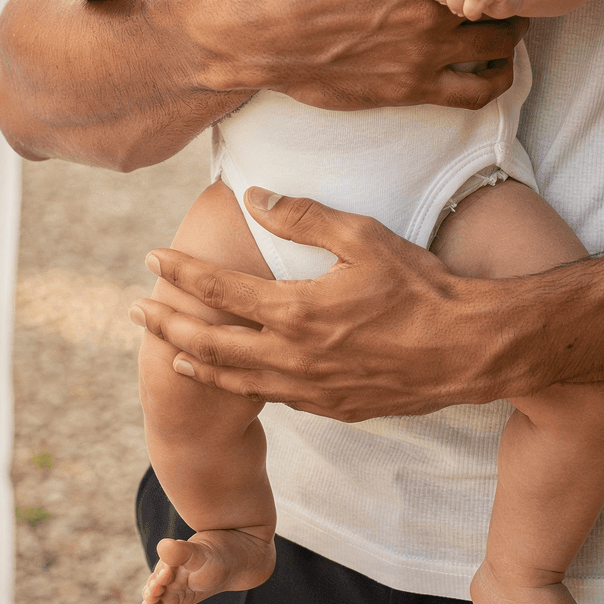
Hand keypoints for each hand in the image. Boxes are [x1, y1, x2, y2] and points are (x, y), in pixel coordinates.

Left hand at [130, 189, 512, 419]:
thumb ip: (304, 216)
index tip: (151, 258)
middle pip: (211, 343)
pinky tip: (239, 377)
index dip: (180, 273)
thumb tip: (255, 196)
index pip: (219, 290)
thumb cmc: (420, 286)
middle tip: (136, 311)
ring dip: (198, 363)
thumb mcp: (363, 237)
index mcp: (295, 311)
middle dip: (169, 323)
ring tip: (170, 352)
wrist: (467, 349)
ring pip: (236, 380)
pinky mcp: (334, 408)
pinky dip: (244, 386)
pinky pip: (275, 398)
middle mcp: (292, 357)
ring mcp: (311, 390)